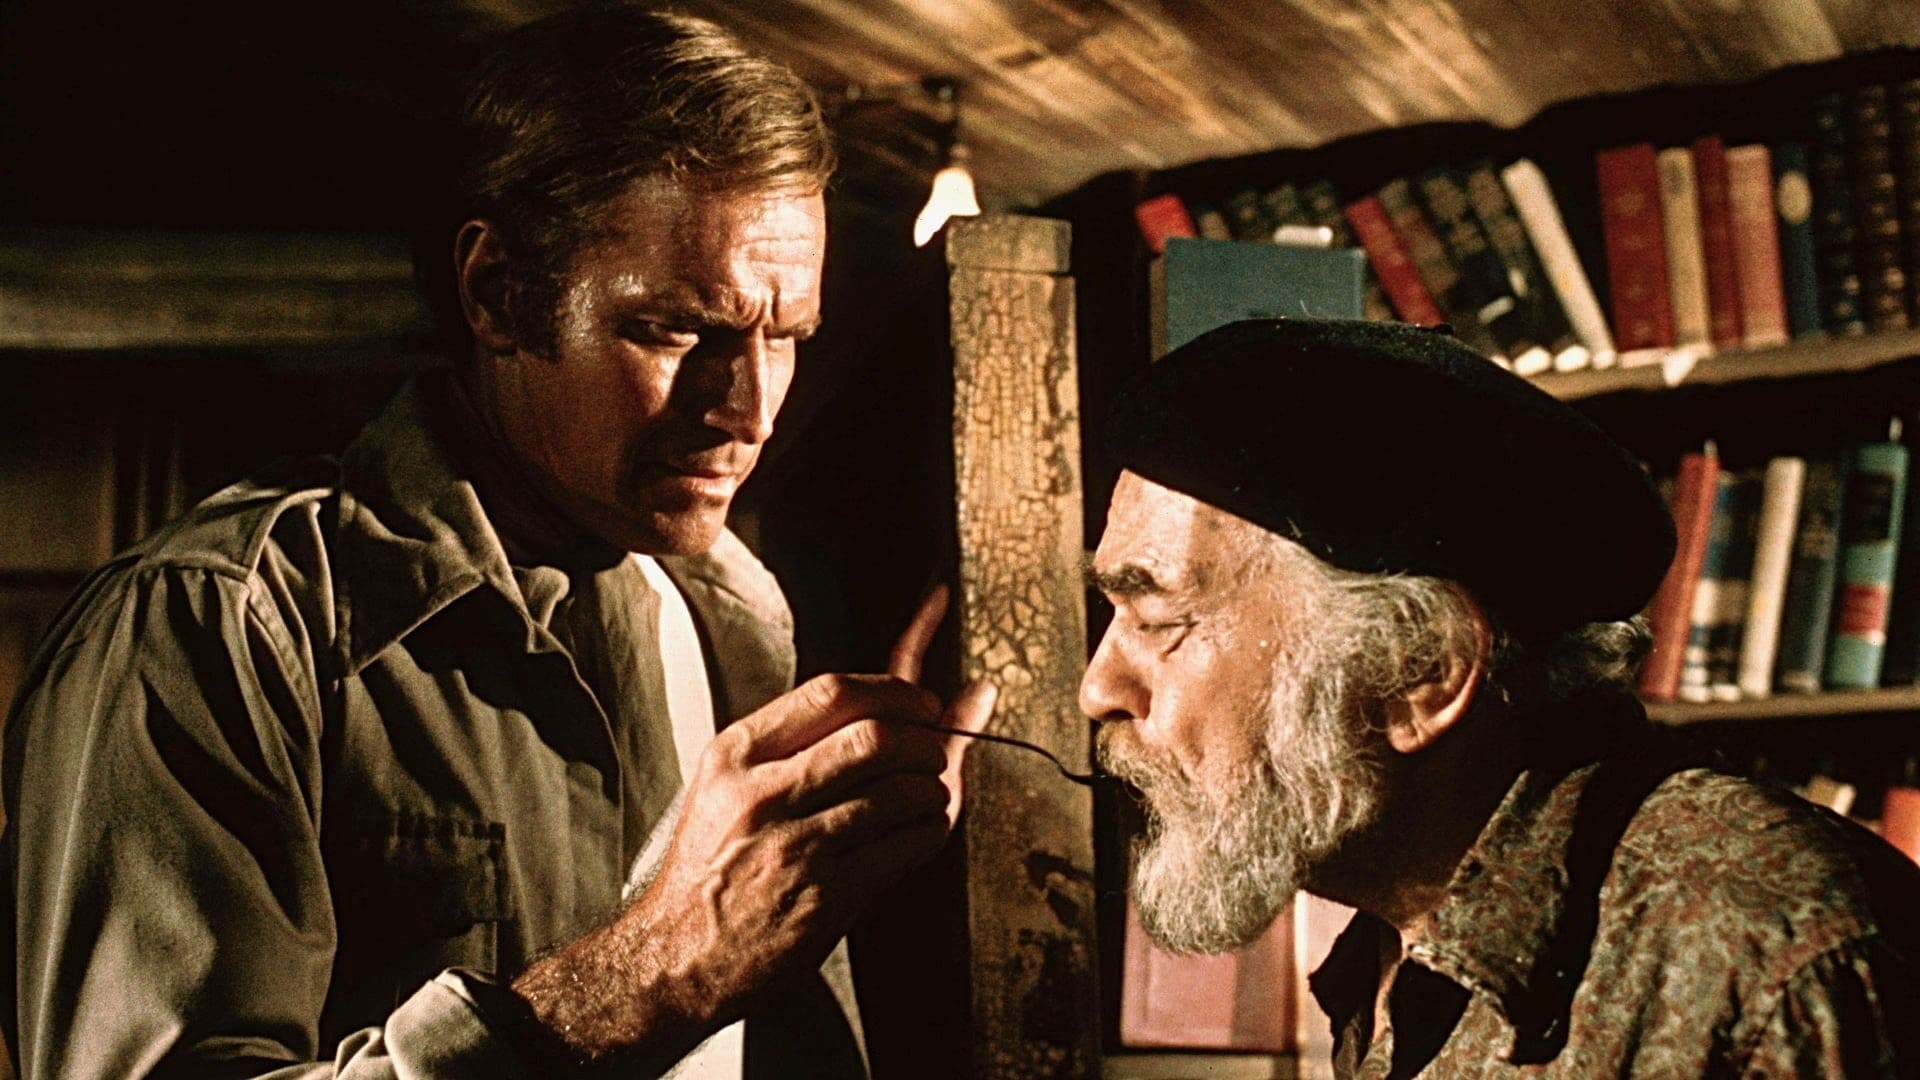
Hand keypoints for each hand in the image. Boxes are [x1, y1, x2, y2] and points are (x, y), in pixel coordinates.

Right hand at [510, 588, 995, 1066]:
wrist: (678, 954)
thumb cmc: (711, 868)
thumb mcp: (729, 785)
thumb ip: (798, 741)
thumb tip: (882, 696)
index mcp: (736, 755)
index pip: (832, 692)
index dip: (894, 690)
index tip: (917, 701)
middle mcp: (763, 794)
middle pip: (876, 736)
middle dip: (924, 737)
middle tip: (935, 746)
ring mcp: (797, 847)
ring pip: (900, 790)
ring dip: (932, 788)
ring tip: (927, 792)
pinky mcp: (827, 897)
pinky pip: (906, 845)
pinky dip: (929, 830)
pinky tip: (920, 829)